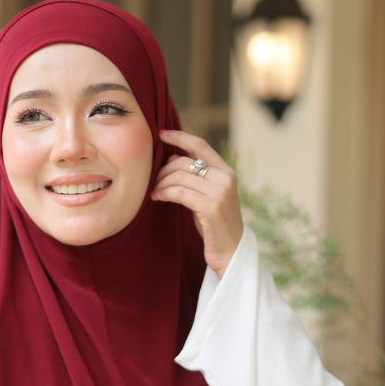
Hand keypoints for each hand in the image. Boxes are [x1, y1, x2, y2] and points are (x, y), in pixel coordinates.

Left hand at [151, 129, 243, 277]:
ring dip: (162, 183)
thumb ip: (196, 177)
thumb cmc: (215, 225)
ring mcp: (220, 192)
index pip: (200, 146)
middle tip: (154, 181)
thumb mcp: (207, 196)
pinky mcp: (211, 207)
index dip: (180, 137)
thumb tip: (174, 156)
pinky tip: (157, 197)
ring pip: (180, 177)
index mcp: (226, 171)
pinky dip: (165, 193)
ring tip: (155, 192)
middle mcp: (225, 178)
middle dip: (164, 170)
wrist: (230, 252)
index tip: (161, 134)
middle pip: (185, 163)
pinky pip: (180, 193)